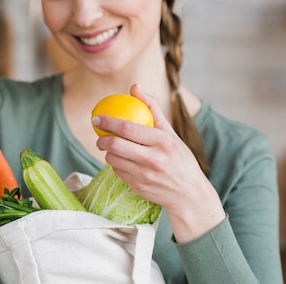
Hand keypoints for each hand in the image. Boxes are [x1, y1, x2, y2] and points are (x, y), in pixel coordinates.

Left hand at [94, 84, 224, 241]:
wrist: (188, 193)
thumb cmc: (179, 158)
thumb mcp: (170, 133)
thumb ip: (152, 108)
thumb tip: (135, 87)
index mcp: (162, 141)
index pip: (127, 128)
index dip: (108, 122)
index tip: (97, 117)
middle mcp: (153, 158)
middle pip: (115, 145)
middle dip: (101, 139)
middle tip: (99, 135)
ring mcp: (144, 175)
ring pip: (113, 160)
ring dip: (108, 152)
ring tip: (111, 148)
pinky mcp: (138, 187)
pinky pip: (118, 172)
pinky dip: (115, 164)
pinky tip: (121, 161)